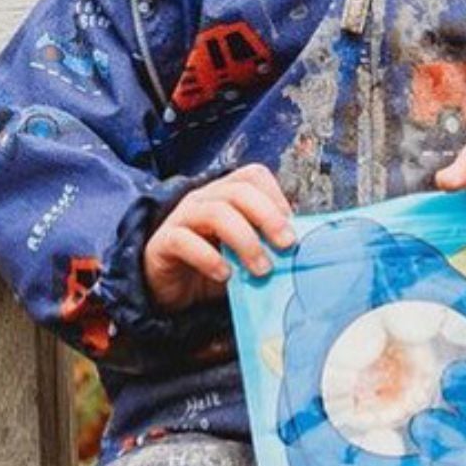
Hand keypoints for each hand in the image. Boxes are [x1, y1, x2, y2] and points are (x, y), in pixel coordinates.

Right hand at [142, 164, 294, 311]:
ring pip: (215, 213)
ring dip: (245, 241)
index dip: (276, 196)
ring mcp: (182, 217)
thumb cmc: (217, 265)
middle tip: (286, 245)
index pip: (253, 176)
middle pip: (238, 191)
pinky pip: (183, 241)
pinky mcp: (163, 242)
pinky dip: (208, 258)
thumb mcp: (248, 254)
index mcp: (228, 194)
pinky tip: (225, 276)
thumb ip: (270, 246)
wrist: (174, 290)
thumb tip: (303, 249)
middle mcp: (205, 198)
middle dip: (268, 217)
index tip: (293, 227)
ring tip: (261, 269)